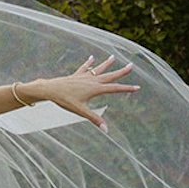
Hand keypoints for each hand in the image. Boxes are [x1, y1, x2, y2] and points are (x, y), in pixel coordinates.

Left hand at [20, 55, 137, 129]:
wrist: (50, 89)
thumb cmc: (65, 100)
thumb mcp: (81, 111)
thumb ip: (95, 119)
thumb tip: (106, 130)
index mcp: (94, 89)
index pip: (114, 88)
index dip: (127, 88)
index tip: (137, 87)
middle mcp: (91, 80)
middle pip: (109, 76)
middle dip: (121, 71)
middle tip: (131, 65)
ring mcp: (83, 77)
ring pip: (98, 69)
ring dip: (107, 64)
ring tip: (113, 57)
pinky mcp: (76, 75)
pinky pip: (85, 68)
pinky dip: (89, 63)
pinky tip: (92, 58)